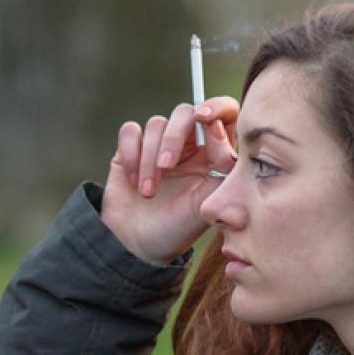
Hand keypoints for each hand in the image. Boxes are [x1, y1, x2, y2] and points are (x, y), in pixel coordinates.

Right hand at [99, 95, 239, 265]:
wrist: (139, 247)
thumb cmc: (178, 229)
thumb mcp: (207, 203)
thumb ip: (221, 167)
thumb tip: (218, 129)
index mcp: (213, 154)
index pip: (223, 114)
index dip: (217, 107)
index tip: (205, 119)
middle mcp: (187, 145)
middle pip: (185, 113)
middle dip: (174, 137)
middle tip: (166, 167)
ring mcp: (157, 145)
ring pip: (156, 124)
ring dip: (149, 158)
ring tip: (148, 193)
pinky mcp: (130, 150)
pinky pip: (130, 131)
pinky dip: (130, 154)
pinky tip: (133, 182)